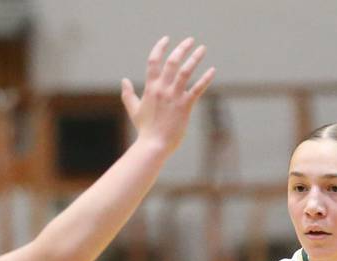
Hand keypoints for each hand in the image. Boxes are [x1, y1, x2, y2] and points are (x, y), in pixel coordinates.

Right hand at [121, 36, 215, 154]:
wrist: (154, 144)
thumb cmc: (145, 129)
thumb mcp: (133, 108)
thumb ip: (128, 93)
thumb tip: (124, 80)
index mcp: (150, 87)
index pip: (154, 61)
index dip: (160, 48)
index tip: (167, 39)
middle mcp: (162, 88)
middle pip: (172, 62)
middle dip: (181, 48)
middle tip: (190, 40)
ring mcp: (174, 96)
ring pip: (186, 72)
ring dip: (195, 58)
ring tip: (203, 49)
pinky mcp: (185, 106)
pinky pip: (197, 89)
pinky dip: (206, 79)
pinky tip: (213, 70)